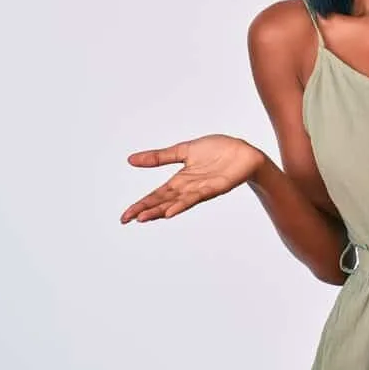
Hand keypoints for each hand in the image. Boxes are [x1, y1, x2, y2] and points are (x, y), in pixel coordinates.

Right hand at [120, 134, 266, 222]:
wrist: (244, 151)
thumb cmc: (218, 151)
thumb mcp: (183, 150)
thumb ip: (160, 157)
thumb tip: (131, 160)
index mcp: (180, 180)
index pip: (156, 195)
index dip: (141, 204)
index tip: (124, 216)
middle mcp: (188, 188)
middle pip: (163, 201)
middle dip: (145, 210)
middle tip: (127, 219)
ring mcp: (201, 190)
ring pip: (176, 203)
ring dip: (160, 211)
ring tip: (143, 218)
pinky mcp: (215, 187)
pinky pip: (196, 197)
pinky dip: (183, 204)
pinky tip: (171, 211)